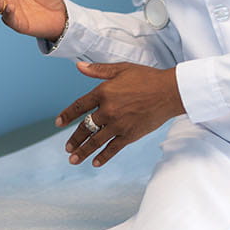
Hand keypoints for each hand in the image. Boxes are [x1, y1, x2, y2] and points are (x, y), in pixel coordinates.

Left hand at [54, 61, 184, 167]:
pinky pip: (113, 148)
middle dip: (75, 139)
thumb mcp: (121, 69)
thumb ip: (98, 70)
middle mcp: (108, 110)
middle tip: (67, 148)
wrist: (169, 92)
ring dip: (83, 151)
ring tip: (73, 159)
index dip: (67, 115)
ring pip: (96, 141)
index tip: (59, 123)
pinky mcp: (130, 135)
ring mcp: (119, 124)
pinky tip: (95, 163)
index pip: (79, 106)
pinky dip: (103, 156)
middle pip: (85, 127)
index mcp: (103, 93)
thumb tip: (79, 66)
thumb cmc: (146, 78)